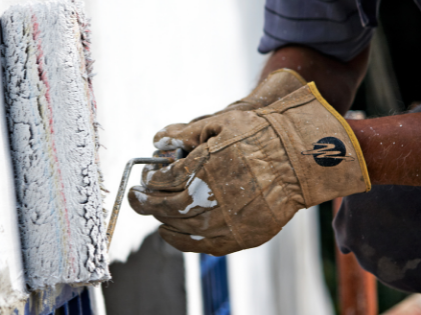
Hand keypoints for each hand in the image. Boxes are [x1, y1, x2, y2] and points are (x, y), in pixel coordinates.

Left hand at [128, 83, 369, 255]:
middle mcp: (214, 196)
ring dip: (162, 221)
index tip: (146, 177)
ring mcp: (229, 220)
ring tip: (153, 214)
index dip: (151, 178)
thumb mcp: (222, 122)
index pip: (165, 179)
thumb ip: (187, 134)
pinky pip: (204, 245)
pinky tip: (171, 233)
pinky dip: (182, 242)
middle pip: (168, 206)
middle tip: (137, 198)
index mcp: (206, 165)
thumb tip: (158, 142)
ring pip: (183, 228)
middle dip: (146, 202)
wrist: (302, 159)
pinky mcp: (242, 236)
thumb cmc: (262, 135)